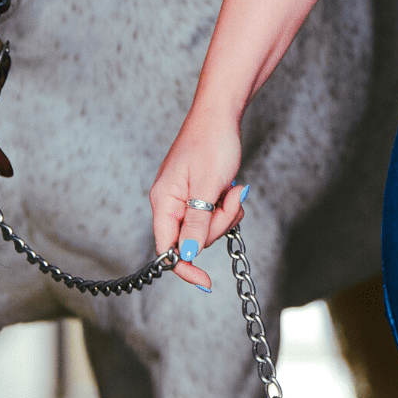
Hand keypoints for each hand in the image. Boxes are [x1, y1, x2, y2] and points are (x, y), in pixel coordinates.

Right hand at [149, 111, 246, 291]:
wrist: (220, 115)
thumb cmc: (212, 143)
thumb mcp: (207, 186)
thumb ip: (196, 222)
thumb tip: (186, 255)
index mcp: (164, 201)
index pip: (167, 248)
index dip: (184, 267)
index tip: (204, 283)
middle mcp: (170, 203)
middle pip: (193, 240)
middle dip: (218, 226)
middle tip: (231, 200)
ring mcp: (184, 200)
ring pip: (207, 229)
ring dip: (226, 215)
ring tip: (234, 190)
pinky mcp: (198, 196)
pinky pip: (214, 215)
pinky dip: (227, 207)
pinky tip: (233, 189)